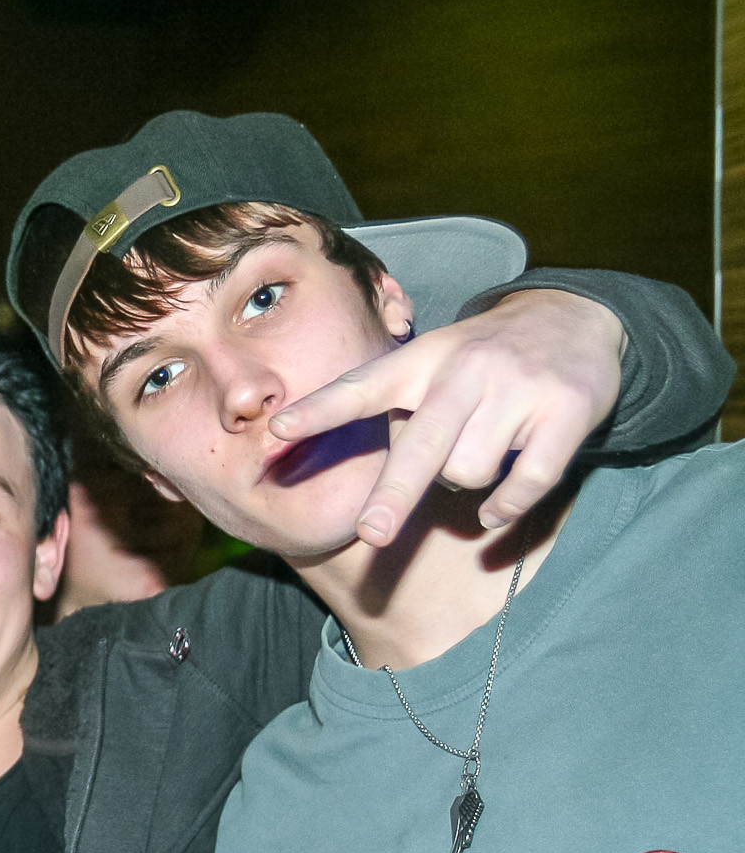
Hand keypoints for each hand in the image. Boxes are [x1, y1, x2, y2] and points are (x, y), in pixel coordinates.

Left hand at [269, 288, 626, 544]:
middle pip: (421, 446)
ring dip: (464, 483)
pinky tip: (493, 510)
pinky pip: (526, 481)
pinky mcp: (564, 412)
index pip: (361, 387)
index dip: (319, 410)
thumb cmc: (481, 360)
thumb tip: (351, 474)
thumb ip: (393, 411)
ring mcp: (515, 390)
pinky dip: (505, 506)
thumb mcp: (431, 365)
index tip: (279, 429)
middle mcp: (464, 372)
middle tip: (371, 534)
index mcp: (420, 362)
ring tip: (477, 457)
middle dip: (394, 494)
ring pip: (469, 471)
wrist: (573, 318)